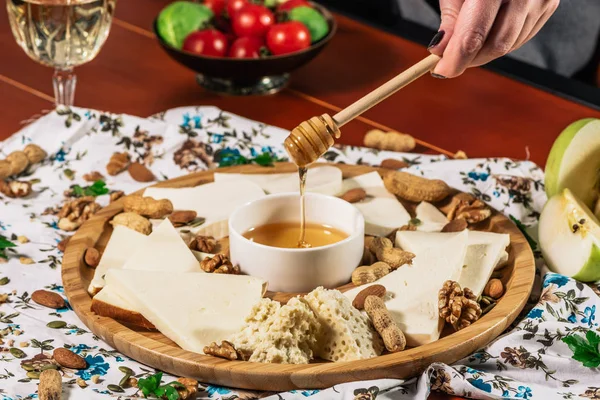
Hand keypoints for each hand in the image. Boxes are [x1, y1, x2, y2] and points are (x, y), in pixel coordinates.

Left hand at [428, 0, 559, 77]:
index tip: (441, 70)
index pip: (473, 36)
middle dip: (470, 60)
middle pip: (496, 45)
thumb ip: (451, 20)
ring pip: (510, 45)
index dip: (455, 60)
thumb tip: (440, 51)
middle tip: (450, 61)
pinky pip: (522, 37)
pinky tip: (488, 34)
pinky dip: (501, 42)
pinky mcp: (548, 4)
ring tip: (467, 43)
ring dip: (484, 53)